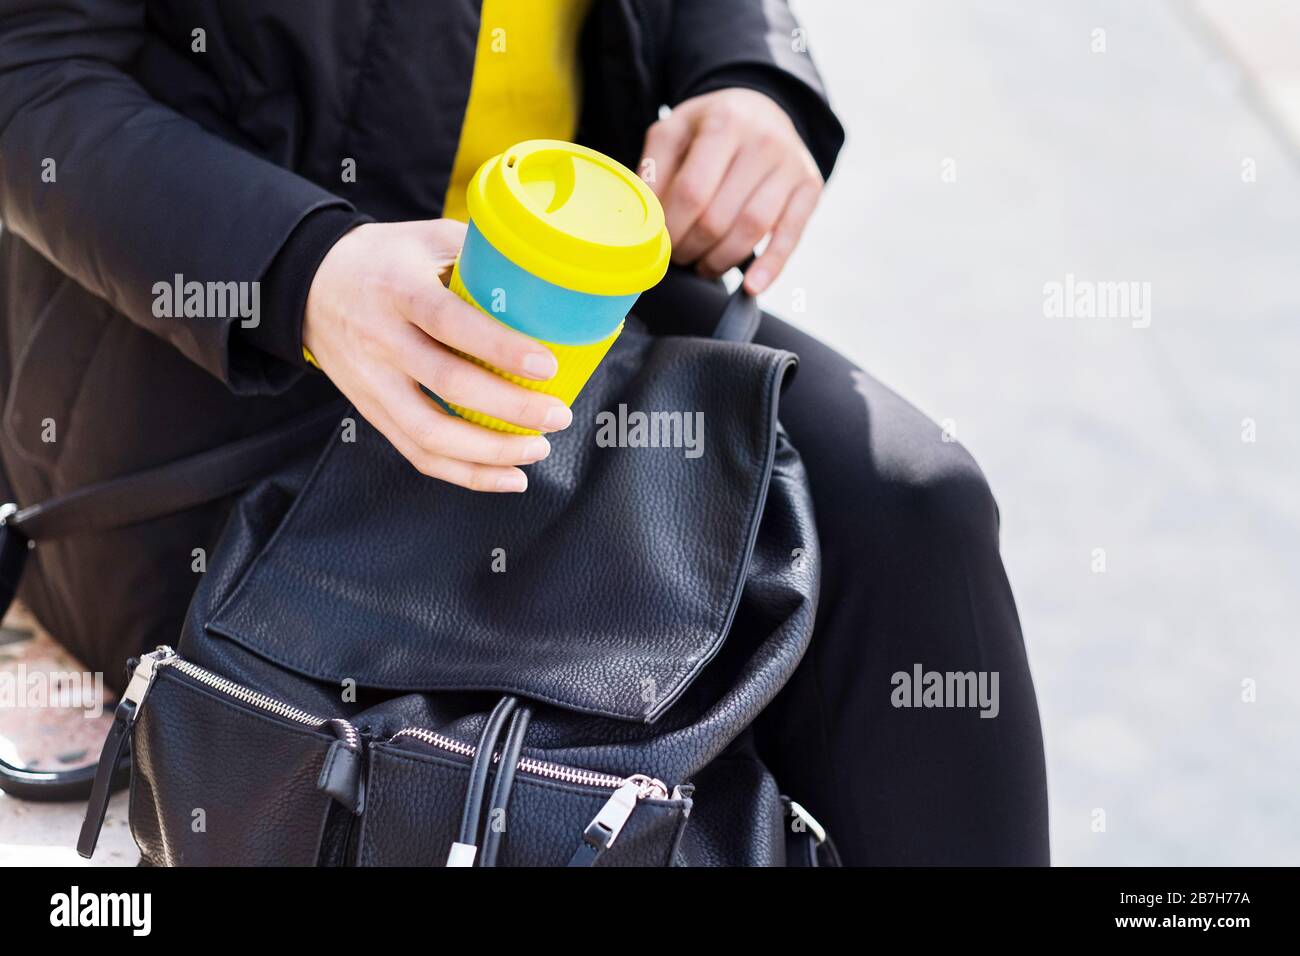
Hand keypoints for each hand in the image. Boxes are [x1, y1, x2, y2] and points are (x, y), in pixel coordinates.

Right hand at [302, 219, 572, 492]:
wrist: (308, 285)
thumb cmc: (385, 259)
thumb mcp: (428, 238)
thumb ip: (482, 252)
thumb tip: (552, 272)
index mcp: (399, 288)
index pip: (448, 321)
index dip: (499, 346)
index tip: (546, 364)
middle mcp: (381, 339)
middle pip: (446, 384)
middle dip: (510, 408)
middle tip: (558, 414)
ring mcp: (373, 381)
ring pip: (431, 433)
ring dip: (491, 451)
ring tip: (537, 449)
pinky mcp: (371, 411)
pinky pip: (418, 452)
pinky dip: (465, 473)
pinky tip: (507, 476)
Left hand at [640, 87, 822, 294]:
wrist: (761, 109)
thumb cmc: (710, 128)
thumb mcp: (674, 132)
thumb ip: (653, 170)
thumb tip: (645, 220)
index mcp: (723, 123)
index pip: (691, 192)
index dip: (672, 227)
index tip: (661, 241)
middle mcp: (762, 140)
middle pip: (719, 217)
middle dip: (691, 247)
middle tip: (679, 255)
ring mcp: (790, 164)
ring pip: (751, 230)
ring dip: (721, 260)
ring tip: (703, 265)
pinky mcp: (810, 186)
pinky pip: (791, 235)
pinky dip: (771, 266)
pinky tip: (751, 286)